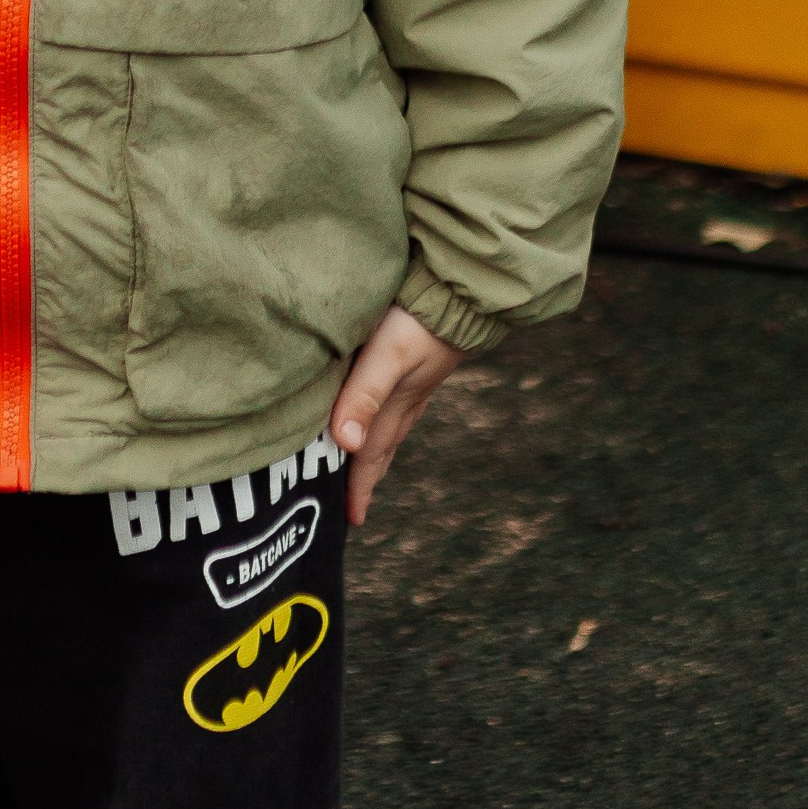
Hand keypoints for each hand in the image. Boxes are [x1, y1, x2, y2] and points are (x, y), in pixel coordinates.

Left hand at [329, 303, 466, 524]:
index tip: (350, 521)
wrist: (462, 287)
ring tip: (362, 465)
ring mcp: (418, 380)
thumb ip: (366, 393)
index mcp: (396, 404)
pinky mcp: (421, 360)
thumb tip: (345, 444)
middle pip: (382, 446)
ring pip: (391, 426)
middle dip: (366, 475)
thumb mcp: (389, 354)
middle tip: (352, 505)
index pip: (370, 454)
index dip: (357, 487)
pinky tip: (383, 411)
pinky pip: (398, 404)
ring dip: (375, 449)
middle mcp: (407, 398)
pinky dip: (384, 419)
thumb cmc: (420, 319)